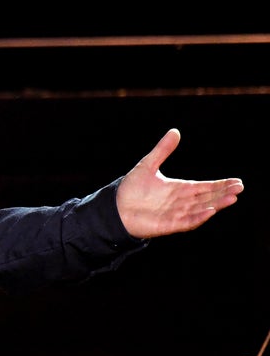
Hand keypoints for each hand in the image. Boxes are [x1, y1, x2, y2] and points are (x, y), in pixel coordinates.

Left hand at [116, 128, 243, 238]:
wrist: (115, 207)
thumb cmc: (132, 188)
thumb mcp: (148, 165)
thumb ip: (163, 150)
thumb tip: (175, 131)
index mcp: (180, 189)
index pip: (205, 187)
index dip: (221, 184)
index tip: (237, 181)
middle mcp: (181, 202)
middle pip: (207, 197)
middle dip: (223, 194)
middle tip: (240, 188)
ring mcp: (176, 214)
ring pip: (201, 209)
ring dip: (216, 204)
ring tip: (232, 198)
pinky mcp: (168, 225)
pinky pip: (187, 221)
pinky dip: (198, 217)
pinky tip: (210, 211)